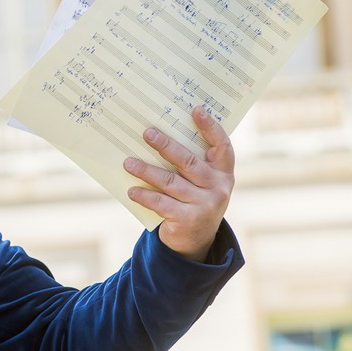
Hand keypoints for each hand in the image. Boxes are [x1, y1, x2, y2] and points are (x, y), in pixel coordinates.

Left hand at [123, 106, 234, 261]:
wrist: (196, 240)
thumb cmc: (192, 200)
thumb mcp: (199, 182)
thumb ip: (189, 163)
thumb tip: (158, 136)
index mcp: (223, 172)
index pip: (221, 145)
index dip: (210, 127)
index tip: (196, 110)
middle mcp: (218, 187)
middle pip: (189, 162)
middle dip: (166, 146)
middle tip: (147, 133)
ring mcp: (206, 204)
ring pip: (171, 182)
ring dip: (146, 170)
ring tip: (128, 163)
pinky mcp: (189, 219)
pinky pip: (161, 203)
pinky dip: (145, 195)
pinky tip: (132, 190)